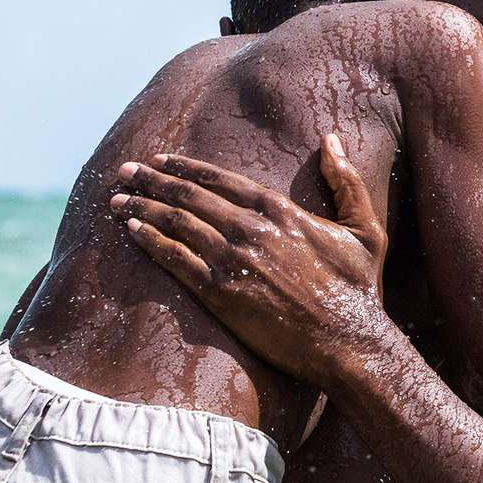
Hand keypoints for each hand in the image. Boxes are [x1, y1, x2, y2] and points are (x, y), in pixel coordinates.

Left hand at [110, 135, 391, 387]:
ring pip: (176, 223)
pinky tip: (131, 231)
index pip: (223, 180)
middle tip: (125, 171)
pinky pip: (175, 260)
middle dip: (152, 180)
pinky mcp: (221, 293)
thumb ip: (347, 181)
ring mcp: (234, 261)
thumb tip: (331, 139)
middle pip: (190, 196)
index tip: (162, 160)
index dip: (188, 167)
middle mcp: (252, 229)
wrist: (349, 343)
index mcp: (282, 211)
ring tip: (117, 199)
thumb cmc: (360, 291)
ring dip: (142, 207)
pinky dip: (150, 241)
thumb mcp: (366, 230)